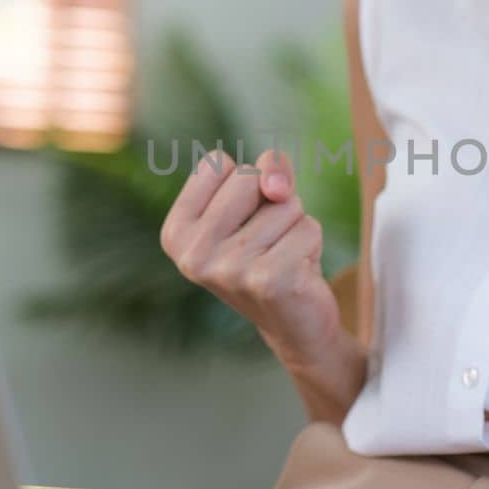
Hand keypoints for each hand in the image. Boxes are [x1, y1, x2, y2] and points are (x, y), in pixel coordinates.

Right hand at [159, 149, 340, 367]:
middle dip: (272, 202)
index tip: (241, 222)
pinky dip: (312, 244)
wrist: (294, 324)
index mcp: (176, 232)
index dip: (243, 184)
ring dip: (295, 225)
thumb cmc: (271, 251)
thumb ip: (267, 170)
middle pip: (249, 177)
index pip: (217, 164)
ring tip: (282, 258)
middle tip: (267, 242)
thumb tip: (278, 188)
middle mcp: (194, 254)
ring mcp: (228, 269)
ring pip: (285, 202)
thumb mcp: (258, 200)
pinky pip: (308, 227)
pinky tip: (298, 274)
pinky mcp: (268, 280)